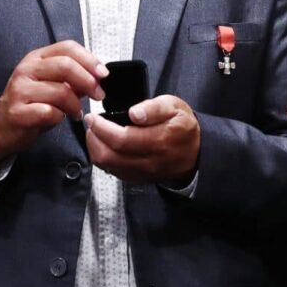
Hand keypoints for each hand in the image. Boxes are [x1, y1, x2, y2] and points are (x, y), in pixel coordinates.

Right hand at [0, 41, 106, 168]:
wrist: (1, 126)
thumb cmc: (29, 104)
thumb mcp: (49, 84)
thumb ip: (71, 78)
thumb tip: (97, 76)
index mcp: (36, 58)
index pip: (67, 48)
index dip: (89, 59)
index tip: (103, 74)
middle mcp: (27, 70)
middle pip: (65, 66)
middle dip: (88, 81)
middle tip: (98, 95)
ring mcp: (20, 91)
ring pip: (61, 91)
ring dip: (76, 105)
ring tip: (77, 112)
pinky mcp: (18, 112)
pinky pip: (50, 112)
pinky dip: (60, 117)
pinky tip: (59, 119)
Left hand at [84, 95, 200, 183]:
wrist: (195, 153)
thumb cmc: (183, 127)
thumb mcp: (175, 107)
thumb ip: (154, 108)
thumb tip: (134, 113)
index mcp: (158, 141)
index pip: (120, 139)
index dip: (101, 128)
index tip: (92, 117)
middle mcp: (148, 161)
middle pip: (108, 156)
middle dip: (93, 138)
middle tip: (90, 123)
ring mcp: (142, 172)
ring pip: (107, 165)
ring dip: (95, 148)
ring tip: (95, 132)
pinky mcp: (137, 178)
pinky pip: (112, 171)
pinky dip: (103, 158)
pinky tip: (104, 144)